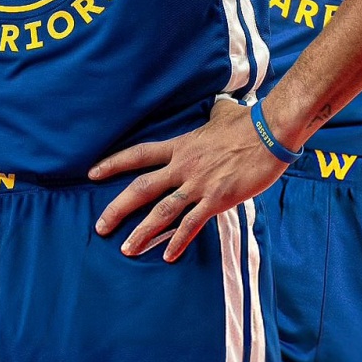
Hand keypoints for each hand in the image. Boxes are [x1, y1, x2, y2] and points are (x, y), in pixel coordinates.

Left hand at [89, 100, 286, 261]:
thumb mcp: (223, 114)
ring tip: (126, 249)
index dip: (114, 163)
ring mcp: (199, 184)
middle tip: (100, 226)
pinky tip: (168, 255)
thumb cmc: (248, 122)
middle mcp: (183, 166)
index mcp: (180, 146)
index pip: (139, 154)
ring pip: (161, 211)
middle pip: (141, 188)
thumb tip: (218, 106)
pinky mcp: (217, 199)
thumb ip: (214, 115)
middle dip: (117, 208)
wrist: (269, 133)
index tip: (92, 173)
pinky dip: (178, 240)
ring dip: (142, 232)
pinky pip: (192, 224)